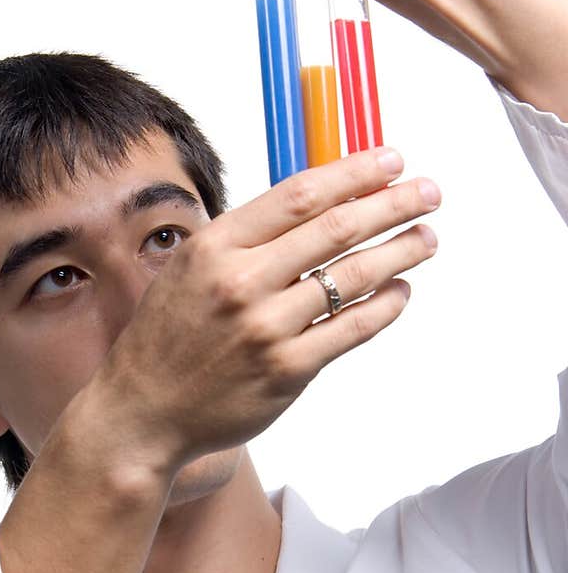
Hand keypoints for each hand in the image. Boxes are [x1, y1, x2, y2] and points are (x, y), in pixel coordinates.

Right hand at [91, 149, 440, 474]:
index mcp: (216, 247)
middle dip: (393, 204)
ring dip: (400, 252)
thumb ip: (246, 240)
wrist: (144, 412)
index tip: (391, 161)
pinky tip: (400, 291)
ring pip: (352, 277)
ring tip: (426, 239)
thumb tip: (317, 205)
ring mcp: (266, 328)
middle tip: (428, 192)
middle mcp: (242, 282)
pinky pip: (352, 329)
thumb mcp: (191, 270)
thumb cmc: (169, 339)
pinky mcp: (288, 370)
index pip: (300, 195)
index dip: (354, 173)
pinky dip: (385, 306)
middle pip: (336, 228)